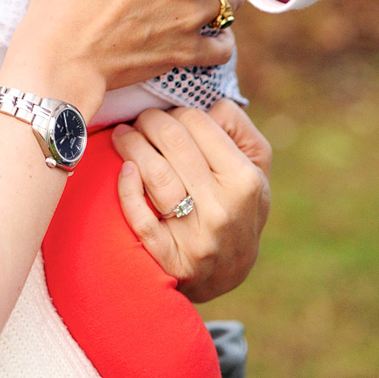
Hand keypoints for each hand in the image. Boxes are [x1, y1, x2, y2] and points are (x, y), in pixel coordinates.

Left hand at [114, 100, 271, 301]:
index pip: (198, 122)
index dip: (174, 111)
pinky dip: (127, 189)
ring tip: (122, 136)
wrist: (226, 274)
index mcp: (246, 180)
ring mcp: (197, 237)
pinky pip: (140, 219)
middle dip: (148, 121)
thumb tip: (209, 103)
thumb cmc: (237, 205)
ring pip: (155, 174)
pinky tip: (124, 170)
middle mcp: (224, 208)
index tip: (164, 114)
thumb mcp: (255, 168)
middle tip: (138, 120)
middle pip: (173, 141)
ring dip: (130, 145)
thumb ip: (238, 128)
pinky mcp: (171, 260)